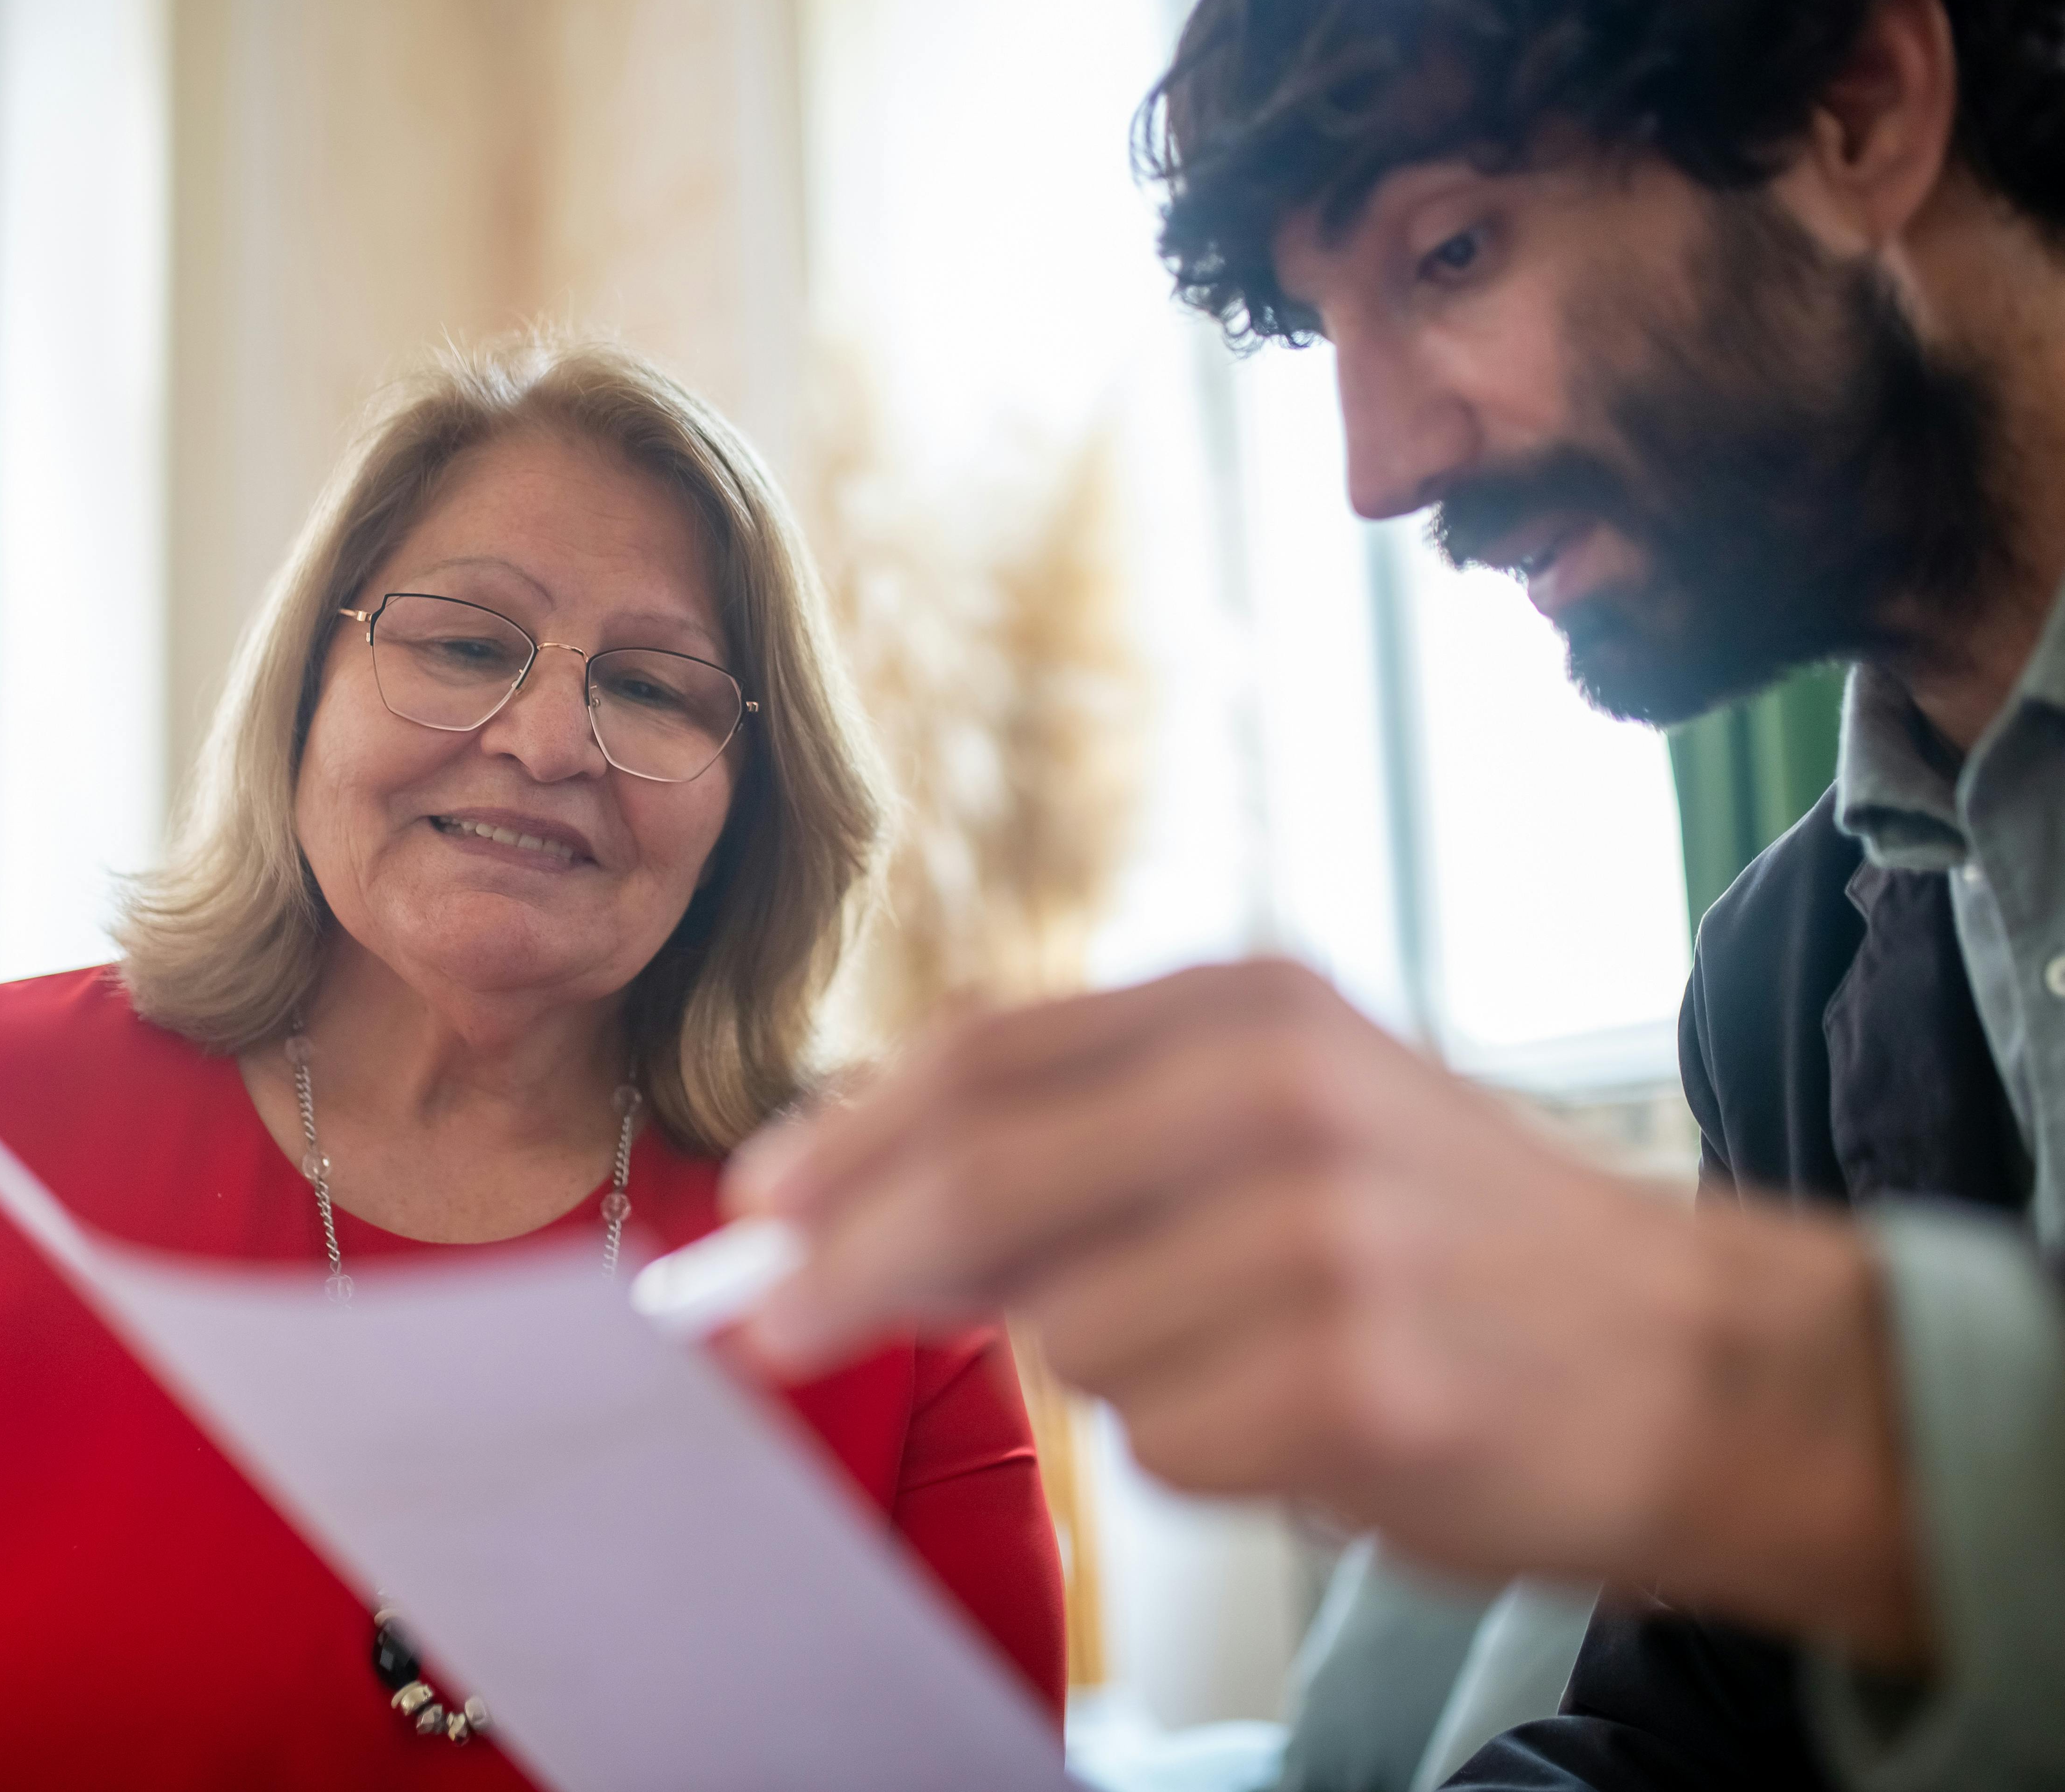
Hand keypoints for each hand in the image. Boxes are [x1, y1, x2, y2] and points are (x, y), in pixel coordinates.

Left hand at [728, 960, 1930, 1667]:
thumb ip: (1080, 1145)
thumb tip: (851, 1207)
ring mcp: (1327, 1235)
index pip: (987, 1056)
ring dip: (1109, 1372)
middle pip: (984, 1179)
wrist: (1697, 1360)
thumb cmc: (1450, 1241)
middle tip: (767, 1326)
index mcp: (1253, 1004)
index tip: (756, 1206)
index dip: (846, 1136)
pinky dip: (1200, 1448)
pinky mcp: (1360, 1380)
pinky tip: (1305, 1418)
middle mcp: (1287, 1093)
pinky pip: (1165, 1441)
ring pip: (1071, 1336)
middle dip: (849, 1261)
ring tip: (1240, 1354)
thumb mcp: (1281, 1121)